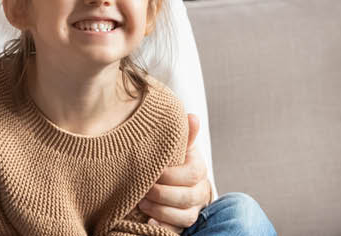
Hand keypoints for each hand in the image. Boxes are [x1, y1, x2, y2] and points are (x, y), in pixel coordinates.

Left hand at [139, 114, 210, 232]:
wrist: (170, 183)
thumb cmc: (170, 162)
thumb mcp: (175, 147)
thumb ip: (183, 135)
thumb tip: (192, 116)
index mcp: (198, 170)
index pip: (193, 173)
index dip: (171, 175)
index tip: (152, 172)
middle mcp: (199, 192)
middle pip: (188, 197)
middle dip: (163, 194)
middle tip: (142, 190)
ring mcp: (192, 210)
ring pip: (185, 216)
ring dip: (161, 210)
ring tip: (141, 204)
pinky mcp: (181, 224)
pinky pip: (177, 230)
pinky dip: (163, 226)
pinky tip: (149, 222)